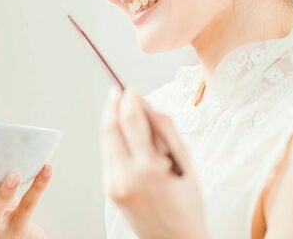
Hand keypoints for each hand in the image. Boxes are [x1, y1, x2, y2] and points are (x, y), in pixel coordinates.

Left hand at [101, 87, 209, 238]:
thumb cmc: (188, 204)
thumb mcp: (184, 161)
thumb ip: (164, 129)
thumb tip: (147, 105)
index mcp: (148, 167)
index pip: (130, 119)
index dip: (128, 98)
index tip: (132, 88)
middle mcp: (124, 176)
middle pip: (109, 127)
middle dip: (112, 104)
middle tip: (118, 91)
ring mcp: (113, 185)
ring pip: (105, 140)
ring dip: (110, 119)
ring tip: (121, 108)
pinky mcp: (109, 190)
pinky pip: (108, 155)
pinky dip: (113, 138)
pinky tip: (123, 133)